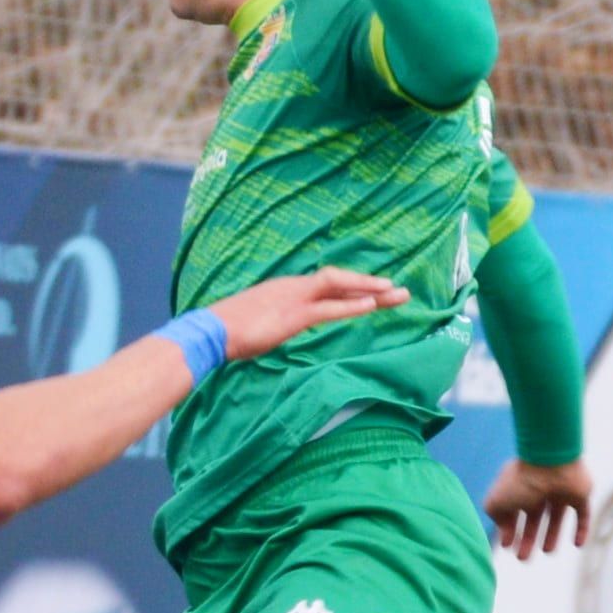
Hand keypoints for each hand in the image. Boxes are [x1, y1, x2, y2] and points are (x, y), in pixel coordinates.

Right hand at [204, 266, 405, 367]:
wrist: (211, 331)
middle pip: (341, 281)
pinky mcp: (294, 315)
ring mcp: (295, 298)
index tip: (377, 293)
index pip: (328, 284)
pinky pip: (329, 309)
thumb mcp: (259, 323)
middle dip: (373, 285)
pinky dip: (352, 308)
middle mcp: (295, 287)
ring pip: (341, 288)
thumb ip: (275, 321)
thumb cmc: (228, 331)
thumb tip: (277, 328)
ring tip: (396, 294)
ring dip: (371, 291)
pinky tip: (373, 306)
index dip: (355, 288)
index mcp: (287, 289)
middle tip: (402, 290)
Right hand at [485, 458, 592, 560]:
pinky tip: (578, 544)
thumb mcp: (496, 502)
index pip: (513, 510)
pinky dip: (582, 529)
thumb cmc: (522, 482)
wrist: (552, 463)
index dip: (510, 529)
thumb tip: (505, 534)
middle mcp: (539, 488)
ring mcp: (561, 490)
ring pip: (557, 516)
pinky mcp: (580, 494)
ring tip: (547, 551)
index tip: (508, 546)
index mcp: (518, 486)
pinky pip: (582, 513)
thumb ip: (495, 518)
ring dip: (552, 534)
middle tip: (523, 558)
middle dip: (528, 538)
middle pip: (534, 517)